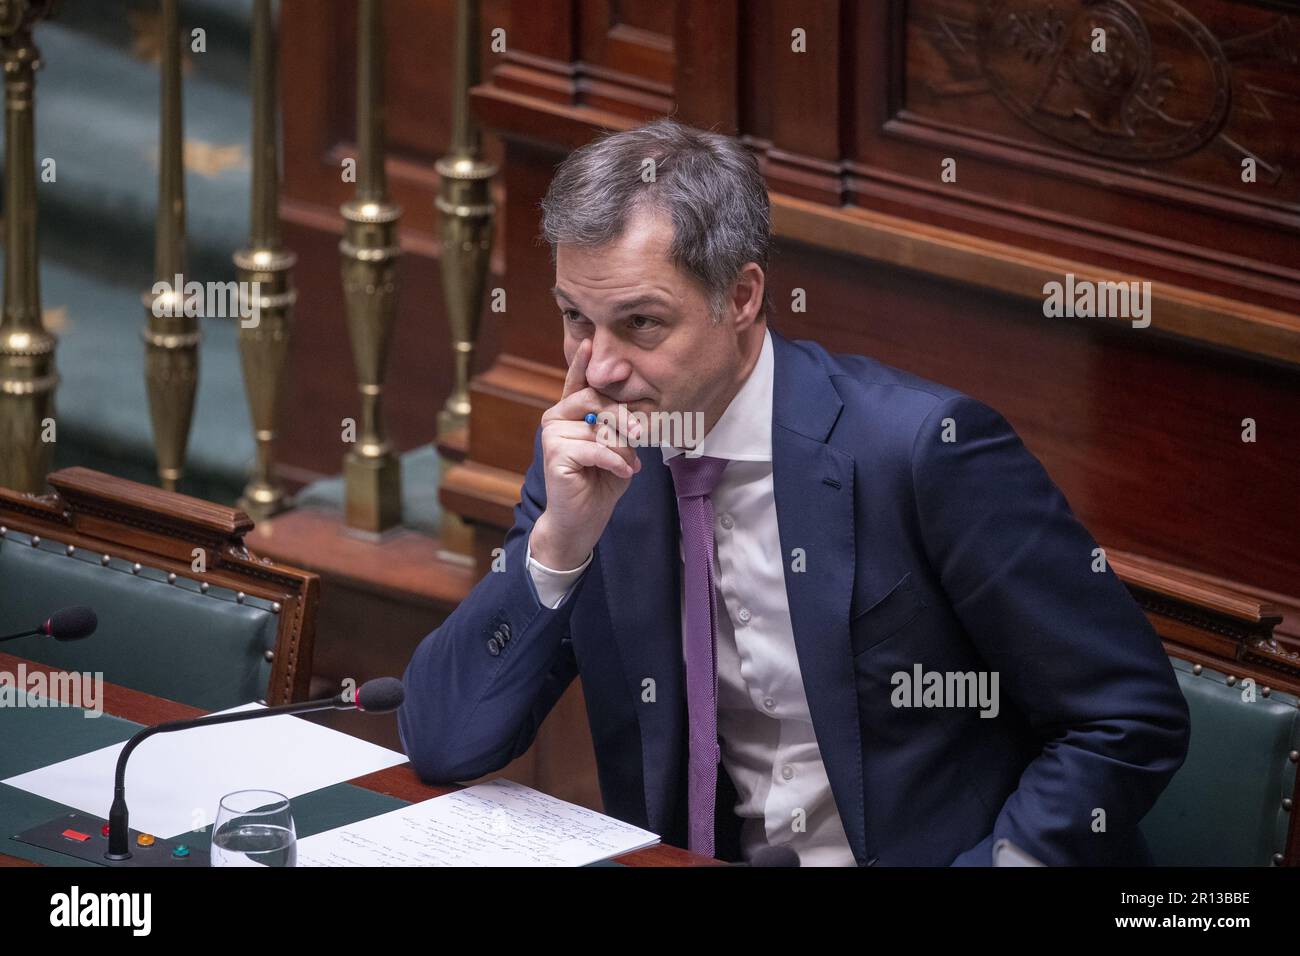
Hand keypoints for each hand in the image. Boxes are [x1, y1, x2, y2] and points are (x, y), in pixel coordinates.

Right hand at [531, 338, 642, 569]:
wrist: (582, 521)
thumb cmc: (601, 483)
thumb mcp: (617, 448)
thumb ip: (618, 426)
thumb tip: (634, 412)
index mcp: (570, 412)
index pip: (578, 381)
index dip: (584, 362)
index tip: (592, 341)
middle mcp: (556, 418)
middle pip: (596, 399)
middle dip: (624, 417)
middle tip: (641, 435)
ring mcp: (552, 435)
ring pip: (599, 426)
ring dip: (621, 448)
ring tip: (626, 466)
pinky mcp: (555, 454)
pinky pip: (595, 447)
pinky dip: (615, 462)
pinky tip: (625, 473)